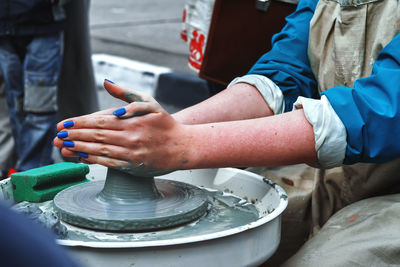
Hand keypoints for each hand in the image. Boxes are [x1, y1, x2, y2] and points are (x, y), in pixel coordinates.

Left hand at [53, 80, 191, 172]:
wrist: (182, 146)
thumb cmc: (165, 123)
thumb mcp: (149, 102)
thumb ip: (126, 93)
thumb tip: (106, 82)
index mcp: (131, 121)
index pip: (99, 120)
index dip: (79, 122)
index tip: (64, 123)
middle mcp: (130, 137)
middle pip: (96, 135)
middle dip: (74, 135)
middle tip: (58, 135)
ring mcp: (131, 153)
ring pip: (100, 149)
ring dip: (79, 148)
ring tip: (63, 146)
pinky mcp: (133, 165)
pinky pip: (109, 162)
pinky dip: (93, 160)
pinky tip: (81, 157)